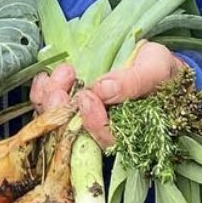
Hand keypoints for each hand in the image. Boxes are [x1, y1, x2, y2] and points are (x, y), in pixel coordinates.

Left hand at [29, 43, 186, 149]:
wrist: (152, 62)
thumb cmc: (160, 71)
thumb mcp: (155, 68)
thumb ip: (134, 81)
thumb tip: (103, 89)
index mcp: (129, 133)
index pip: (107, 140)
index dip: (94, 123)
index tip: (88, 97)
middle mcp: (103, 131)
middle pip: (76, 136)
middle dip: (63, 113)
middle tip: (59, 90)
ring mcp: (82, 119)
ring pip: (57, 122)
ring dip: (49, 100)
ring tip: (55, 76)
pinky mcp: (69, 105)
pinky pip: (48, 106)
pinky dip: (41, 93)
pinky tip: (44, 77)